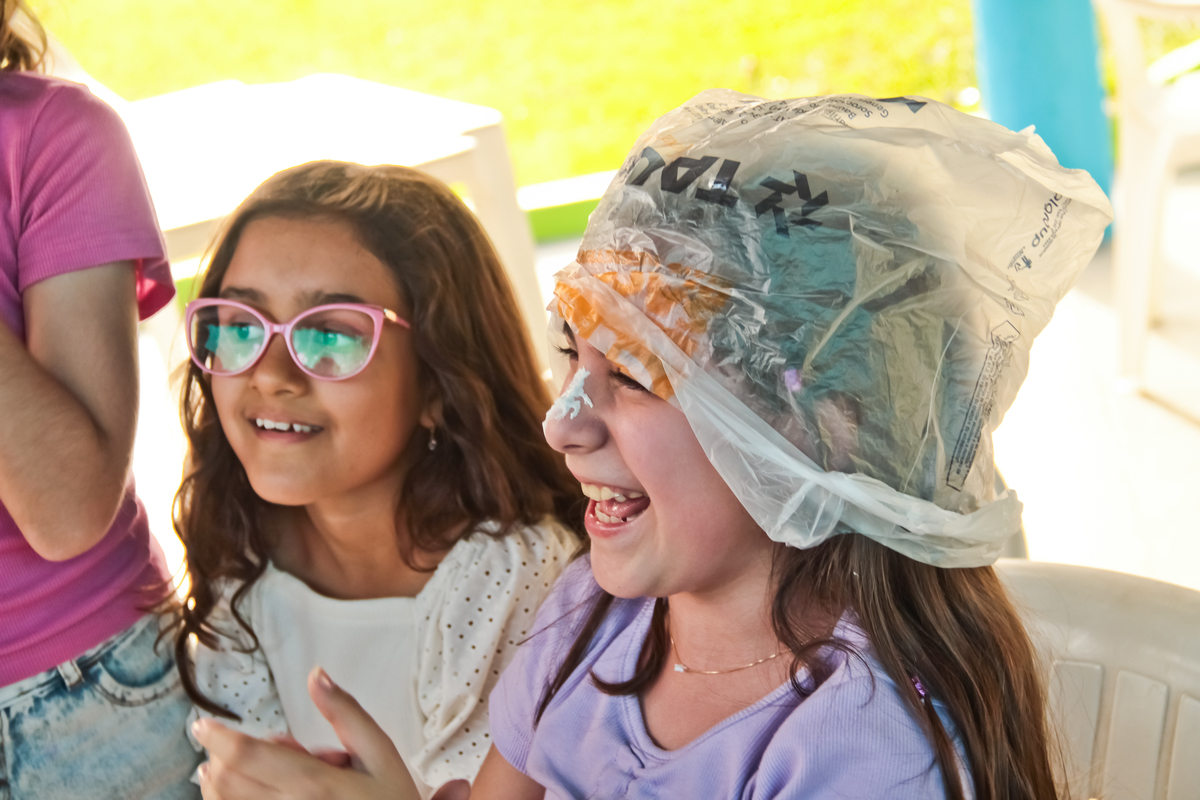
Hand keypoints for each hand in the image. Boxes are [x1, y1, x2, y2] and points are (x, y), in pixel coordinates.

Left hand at [194, 667, 426, 799]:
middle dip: (222, 758)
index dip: (219, 738)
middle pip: (228, 781)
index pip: (251, 755)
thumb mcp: (381, 755)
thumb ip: (346, 713)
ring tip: (225, 771)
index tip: (202, 725)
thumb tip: (316, 674)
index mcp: (316, 785)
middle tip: (241, 750)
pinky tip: (232, 792)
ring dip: (217, 784)